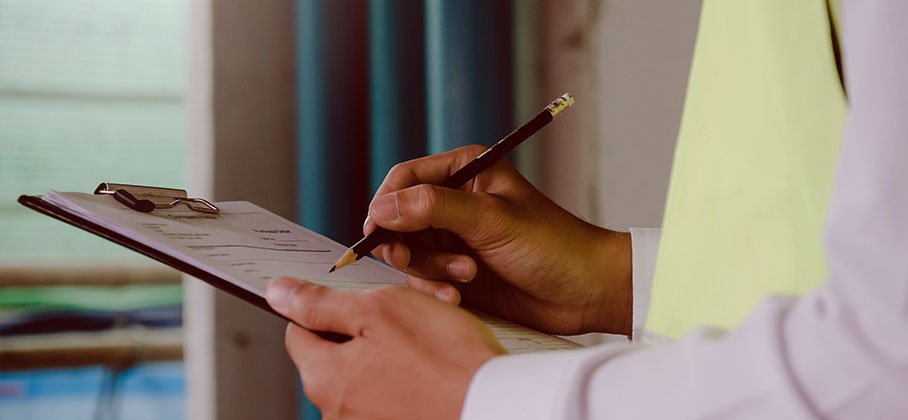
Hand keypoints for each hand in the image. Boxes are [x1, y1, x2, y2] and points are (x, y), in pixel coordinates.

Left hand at [266, 278, 503, 419]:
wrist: (496, 406)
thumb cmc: (445, 359)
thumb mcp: (380, 310)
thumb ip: (321, 304)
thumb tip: (278, 293)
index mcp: (323, 378)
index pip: (298, 332)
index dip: (325, 307)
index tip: (354, 298)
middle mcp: (336, 413)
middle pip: (333, 357)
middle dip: (362, 332)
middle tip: (403, 317)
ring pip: (364, 376)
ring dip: (387, 355)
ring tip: (427, 345)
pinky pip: (389, 397)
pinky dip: (405, 380)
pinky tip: (432, 370)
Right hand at [365, 145, 631, 335]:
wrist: (584, 292)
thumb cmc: (551, 245)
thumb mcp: (491, 220)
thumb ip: (434, 208)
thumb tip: (382, 207)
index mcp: (465, 172)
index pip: (406, 178)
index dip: (385, 204)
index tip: (374, 232)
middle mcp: (455, 202)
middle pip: (399, 218)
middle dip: (405, 244)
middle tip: (411, 262)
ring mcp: (454, 239)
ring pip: (409, 253)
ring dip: (429, 270)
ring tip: (466, 276)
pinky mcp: (456, 272)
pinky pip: (424, 279)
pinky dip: (436, 289)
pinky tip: (459, 297)